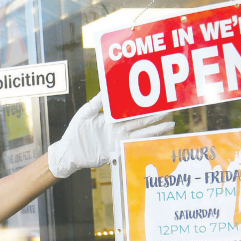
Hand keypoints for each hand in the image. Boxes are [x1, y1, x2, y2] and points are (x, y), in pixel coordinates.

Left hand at [47, 91, 174, 178]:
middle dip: (156, 118)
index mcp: (112, 118)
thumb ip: (97, 102)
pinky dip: (145, 144)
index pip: (131, 111)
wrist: (70, 151)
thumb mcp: (85, 113)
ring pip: (141, 134)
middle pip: (141, 122)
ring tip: (170, 126)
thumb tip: (106, 88)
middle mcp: (118, 128)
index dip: (144, 107)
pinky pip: (133, 147)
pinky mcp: (117, 150)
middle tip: (170, 112)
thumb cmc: (75, 131)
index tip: (156, 101)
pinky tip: (156, 141)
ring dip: (155, 130)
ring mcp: (119, 140)